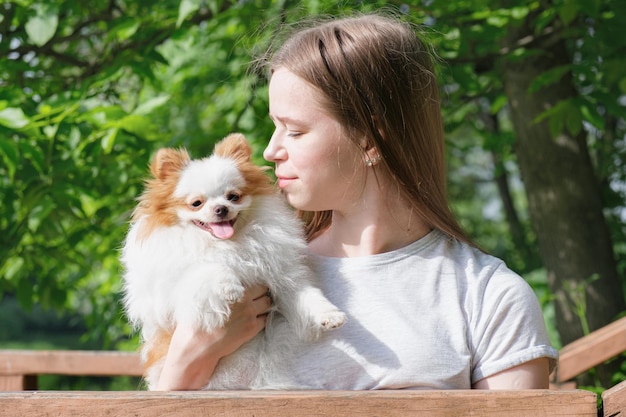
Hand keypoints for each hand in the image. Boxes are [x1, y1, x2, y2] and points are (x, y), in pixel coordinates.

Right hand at [155, 284, 271, 389]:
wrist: (199, 343)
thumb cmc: (197, 319)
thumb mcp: (203, 296)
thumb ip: (218, 287)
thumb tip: (222, 280)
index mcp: (232, 289)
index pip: (253, 282)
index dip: (254, 286)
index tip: (254, 289)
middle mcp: (243, 298)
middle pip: (264, 290)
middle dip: (262, 293)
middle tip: (258, 297)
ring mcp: (249, 312)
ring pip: (267, 303)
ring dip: (264, 305)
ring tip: (259, 308)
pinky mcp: (252, 327)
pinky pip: (265, 319)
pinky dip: (262, 318)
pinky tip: (256, 320)